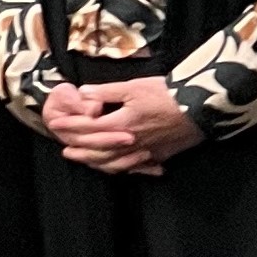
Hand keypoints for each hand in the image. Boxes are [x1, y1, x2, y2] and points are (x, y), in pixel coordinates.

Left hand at [44, 75, 198, 173]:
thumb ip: (105, 92)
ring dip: (97, 163)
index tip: (55, 124)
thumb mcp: (133, 87)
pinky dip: (122, 168)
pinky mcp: (159, 156)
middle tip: (64, 150)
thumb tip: (82, 93)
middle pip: (98, 150)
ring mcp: (145, 152)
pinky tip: (117, 168)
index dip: (70, 126)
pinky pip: (135, 167)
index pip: (88, 128)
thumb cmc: (166, 94)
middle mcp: (130, 143)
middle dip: (80, 150)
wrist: (202, 107)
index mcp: (121, 124)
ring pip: (115, 163)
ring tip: (86, 160)